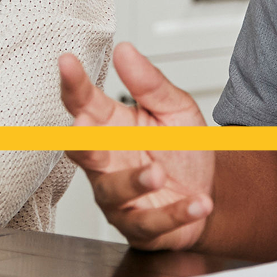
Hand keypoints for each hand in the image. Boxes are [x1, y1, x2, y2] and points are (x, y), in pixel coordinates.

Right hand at [59, 42, 214, 250]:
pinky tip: (196, 202)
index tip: (67, 62)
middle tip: (83, 130)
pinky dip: (175, 213)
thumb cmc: (182, 149)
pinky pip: (151, 221)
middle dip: (80, 141)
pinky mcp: (139, 226)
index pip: (83, 101)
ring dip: (134, 181)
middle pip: (81, 150)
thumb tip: (125, 50)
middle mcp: (107, 160)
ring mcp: (118, 196)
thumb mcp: (175, 108)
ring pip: (113, 190)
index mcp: (110, 125)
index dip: (72, 83)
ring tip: (158, 173)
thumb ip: (149, 83)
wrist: (209, 191)